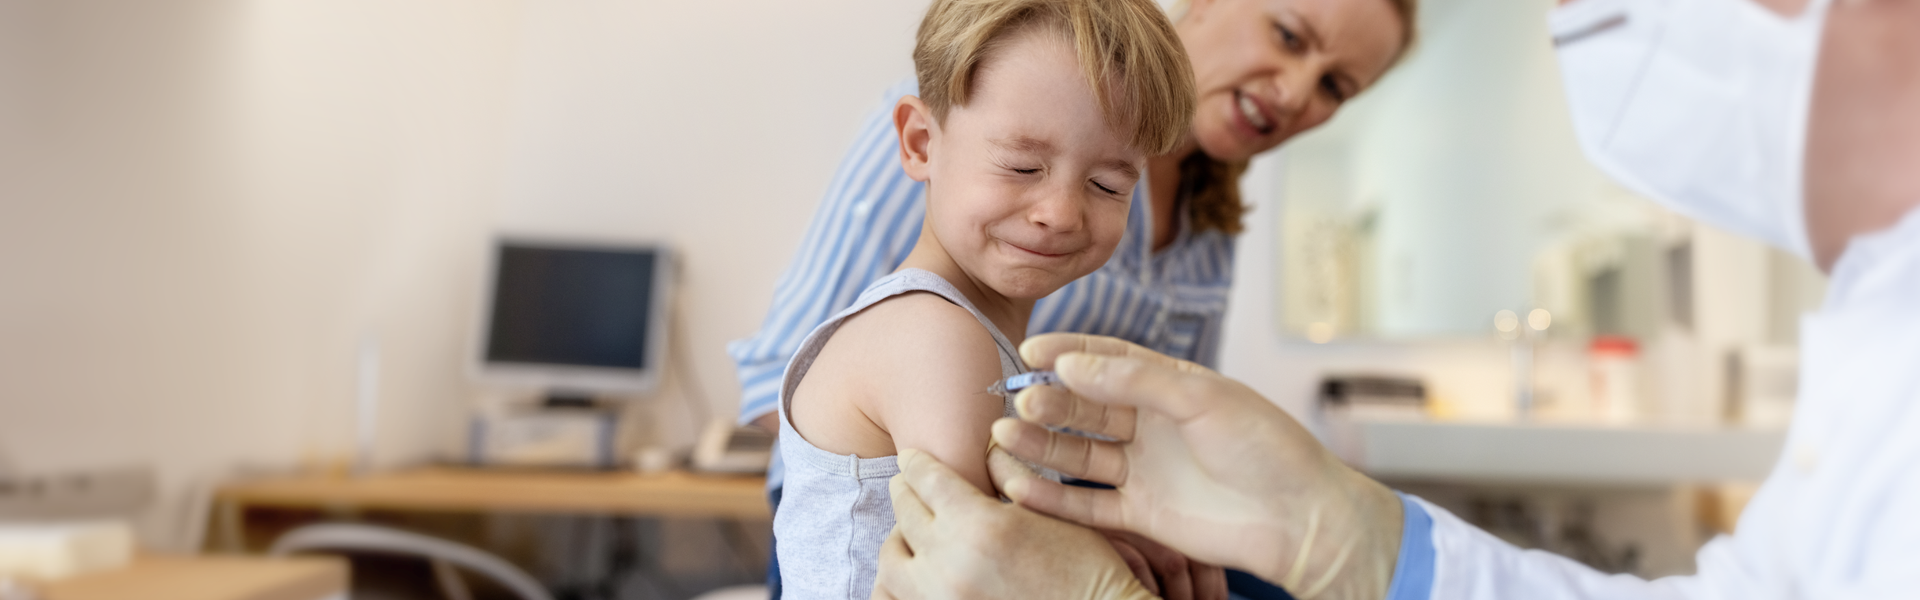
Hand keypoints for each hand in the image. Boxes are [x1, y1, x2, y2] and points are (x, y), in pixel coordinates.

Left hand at [872, 448, 1154, 599]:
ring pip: (890, 561)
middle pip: (904, 514)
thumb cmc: (1088, 570)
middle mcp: (949, 564)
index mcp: (979, 525)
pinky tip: (908, 577)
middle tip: (908, 486)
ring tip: (909, 535)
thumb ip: (1013, 475)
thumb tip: (986, 446)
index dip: (916, 463)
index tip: (912, 458)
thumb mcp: (1055, 513)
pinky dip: (894, 586)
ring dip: (898, 541)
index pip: (927, 480)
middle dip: (906, 493)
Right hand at [991, 333, 1403, 598]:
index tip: (1029, 348)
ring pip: (1079, 454)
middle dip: (1049, 401)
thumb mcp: (1204, 397)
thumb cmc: (1267, 448)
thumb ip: (1135, 379)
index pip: (1108, 359)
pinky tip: (1020, 484)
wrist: (1302, 519)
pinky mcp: (1141, 515)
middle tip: (1020, 400)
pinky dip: (1052, 496)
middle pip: (1086, 407)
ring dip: (1041, 445)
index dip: (1067, 352)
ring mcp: (1144, 470)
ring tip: (1005, 436)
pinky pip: (1086, 503)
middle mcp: (1152, 426)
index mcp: (1171, 387)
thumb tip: (1070, 363)